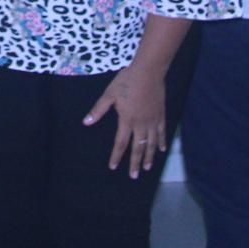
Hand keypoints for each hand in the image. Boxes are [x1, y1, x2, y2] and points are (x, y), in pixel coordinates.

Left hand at [84, 64, 168, 178]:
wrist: (148, 71)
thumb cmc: (127, 81)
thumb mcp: (109, 94)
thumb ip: (98, 110)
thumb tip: (86, 122)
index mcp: (126, 120)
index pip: (120, 143)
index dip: (116, 156)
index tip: (113, 167)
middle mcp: (140, 124)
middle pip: (138, 148)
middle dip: (135, 163)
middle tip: (134, 176)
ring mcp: (152, 120)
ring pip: (151, 143)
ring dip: (149, 156)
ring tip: (147, 168)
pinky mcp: (161, 115)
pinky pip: (162, 132)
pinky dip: (161, 142)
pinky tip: (162, 150)